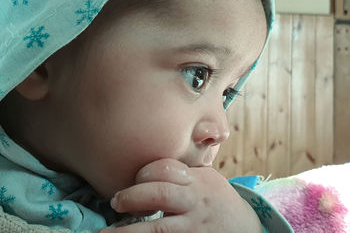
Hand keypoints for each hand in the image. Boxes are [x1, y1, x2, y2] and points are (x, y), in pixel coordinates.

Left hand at [101, 158, 261, 232]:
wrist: (247, 228)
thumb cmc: (218, 200)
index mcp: (196, 180)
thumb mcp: (207, 179)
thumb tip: (150, 168)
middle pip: (159, 194)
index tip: (134, 179)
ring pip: (158, 228)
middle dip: (132, 197)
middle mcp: (195, 201)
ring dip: (128, 231)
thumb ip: (183, 172)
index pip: (166, 169)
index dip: (144, 173)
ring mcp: (194, 226)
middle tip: (116, 201)